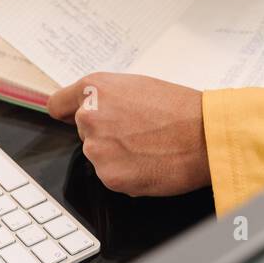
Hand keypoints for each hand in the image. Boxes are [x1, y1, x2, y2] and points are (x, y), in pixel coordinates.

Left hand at [47, 72, 209, 196]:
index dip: (68, 112)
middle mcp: (89, 117)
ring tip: (146, 147)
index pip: (58, 104)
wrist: (205, 135)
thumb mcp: (137, 86)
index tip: (70, 117)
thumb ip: (107, 97)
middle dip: (105, 134)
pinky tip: (148, 163)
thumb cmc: (180, 108)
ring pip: (97, 156)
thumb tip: (89, 108)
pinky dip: (127, 174)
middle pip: (84, 132)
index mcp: (94, 89)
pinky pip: (111, 176)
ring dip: (115, 155)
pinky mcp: (109, 176)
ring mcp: (97, 149)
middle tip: (136, 132)